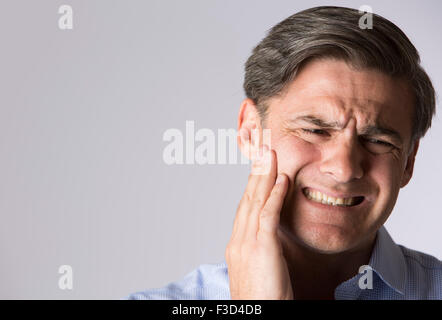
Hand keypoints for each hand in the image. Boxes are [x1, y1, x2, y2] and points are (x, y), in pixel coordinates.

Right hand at [225, 140, 292, 299]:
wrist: (255, 315)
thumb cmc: (262, 300)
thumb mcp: (259, 272)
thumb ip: (261, 251)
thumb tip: (270, 240)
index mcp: (237, 245)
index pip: (245, 208)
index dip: (253, 185)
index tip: (260, 168)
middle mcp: (238, 240)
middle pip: (247, 198)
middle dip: (256, 172)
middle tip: (262, 149)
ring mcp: (246, 243)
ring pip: (255, 201)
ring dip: (264, 175)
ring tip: (270, 153)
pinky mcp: (260, 248)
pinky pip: (267, 215)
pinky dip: (274, 194)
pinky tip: (282, 178)